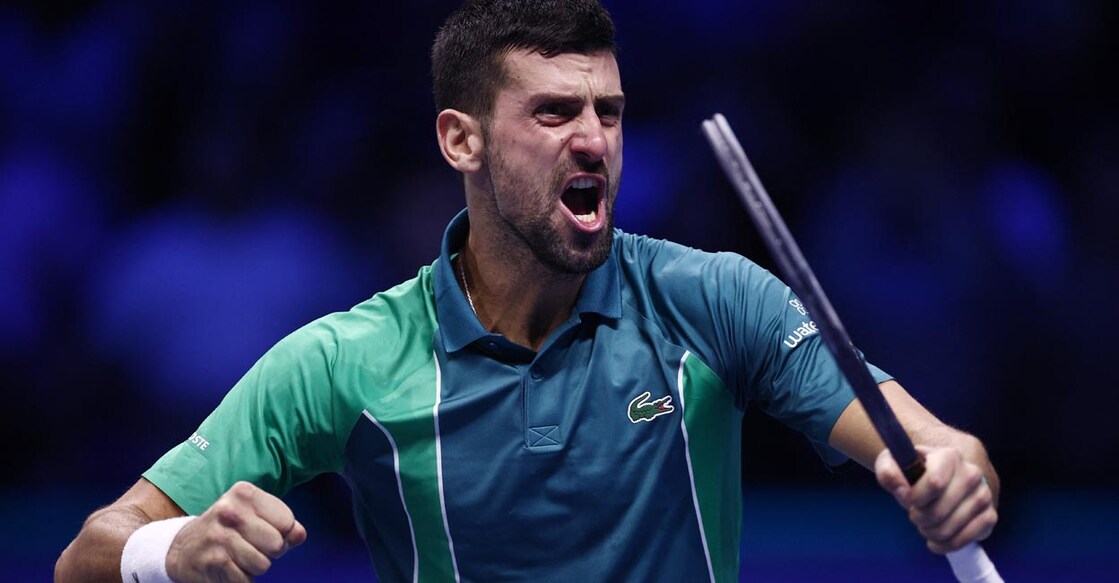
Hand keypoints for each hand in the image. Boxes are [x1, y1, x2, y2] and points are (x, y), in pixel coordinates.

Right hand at [166, 481, 306, 582]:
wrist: (183, 547)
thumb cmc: (229, 530)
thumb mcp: (255, 516)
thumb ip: (284, 524)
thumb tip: (299, 535)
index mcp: (244, 493)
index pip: (286, 521)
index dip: (282, 533)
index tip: (264, 531)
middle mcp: (230, 511)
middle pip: (277, 544)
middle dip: (270, 552)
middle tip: (251, 546)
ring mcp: (219, 537)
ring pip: (263, 565)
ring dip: (254, 567)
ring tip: (238, 556)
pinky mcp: (213, 562)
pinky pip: (246, 580)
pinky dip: (241, 579)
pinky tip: (228, 567)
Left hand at [875, 445, 996, 553]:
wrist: (935, 478)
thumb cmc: (911, 471)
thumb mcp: (892, 464)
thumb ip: (888, 472)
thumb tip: (900, 489)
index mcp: (949, 456)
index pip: (934, 482)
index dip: (915, 497)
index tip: (905, 498)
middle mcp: (972, 473)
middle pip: (941, 508)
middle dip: (920, 518)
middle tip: (914, 515)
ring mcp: (984, 494)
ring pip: (953, 525)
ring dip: (932, 532)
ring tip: (924, 526)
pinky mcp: (990, 514)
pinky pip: (969, 537)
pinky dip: (949, 544)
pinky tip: (936, 541)